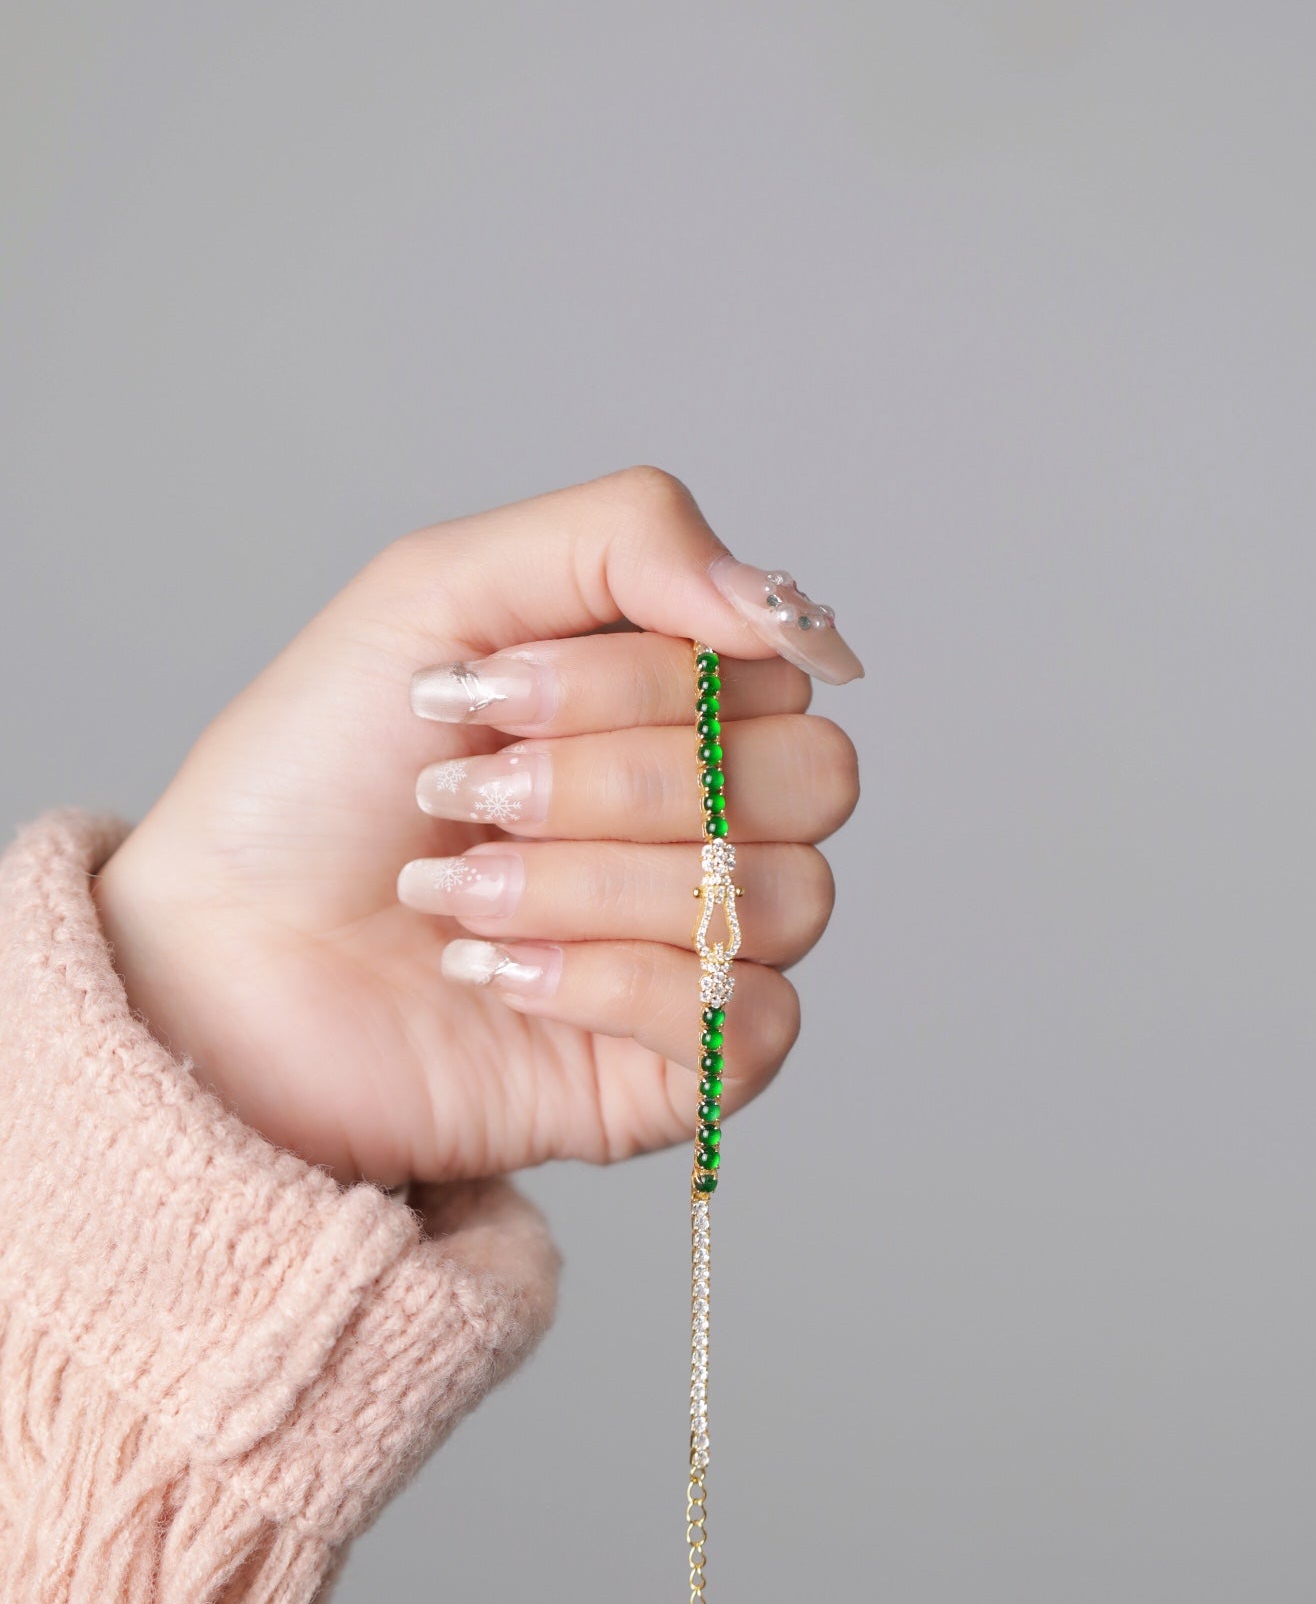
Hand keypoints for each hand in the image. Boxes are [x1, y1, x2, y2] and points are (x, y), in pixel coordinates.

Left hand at [92, 468, 862, 1185]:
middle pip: (811, 780)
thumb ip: (628, 537)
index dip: (639, 684)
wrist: (215, 955)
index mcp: (672, 703)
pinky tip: (497, 975)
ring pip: (779, 900)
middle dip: (618, 783)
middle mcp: (707, 820)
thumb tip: (784, 603)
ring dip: (590, 886)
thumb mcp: (440, 588)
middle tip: (475, 795)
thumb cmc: (311, 778)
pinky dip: (607, 988)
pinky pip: (748, 1024)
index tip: (484, 695)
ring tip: (459, 894)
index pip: (775, 673)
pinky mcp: (674, 1067)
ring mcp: (699, 947)